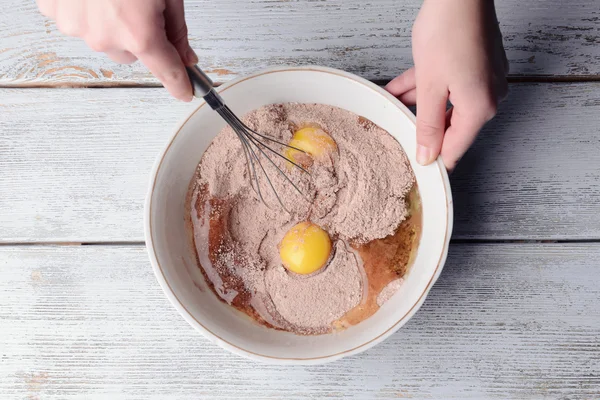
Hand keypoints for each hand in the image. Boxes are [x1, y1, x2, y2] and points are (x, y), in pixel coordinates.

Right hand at [36, 0, 196, 100]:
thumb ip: (176, 30)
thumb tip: (184, 56)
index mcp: (140, 33)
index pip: (165, 71)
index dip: (178, 84)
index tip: (185, 92)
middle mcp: (105, 37)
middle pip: (131, 54)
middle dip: (140, 36)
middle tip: (140, 5)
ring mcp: (76, 26)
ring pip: (104, 40)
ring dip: (111, 22)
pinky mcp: (54, 11)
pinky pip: (79, 22)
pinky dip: (87, 10)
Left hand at [386, 0, 507, 169]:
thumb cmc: (449, 31)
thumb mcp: (430, 86)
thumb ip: (428, 126)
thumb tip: (427, 156)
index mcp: (480, 108)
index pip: (454, 149)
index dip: (431, 159)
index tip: (412, 163)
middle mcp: (489, 97)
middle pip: (450, 126)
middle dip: (420, 127)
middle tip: (396, 128)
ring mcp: (485, 80)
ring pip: (446, 103)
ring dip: (418, 104)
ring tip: (391, 103)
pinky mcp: (478, 66)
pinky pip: (449, 86)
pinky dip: (426, 88)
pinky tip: (399, 89)